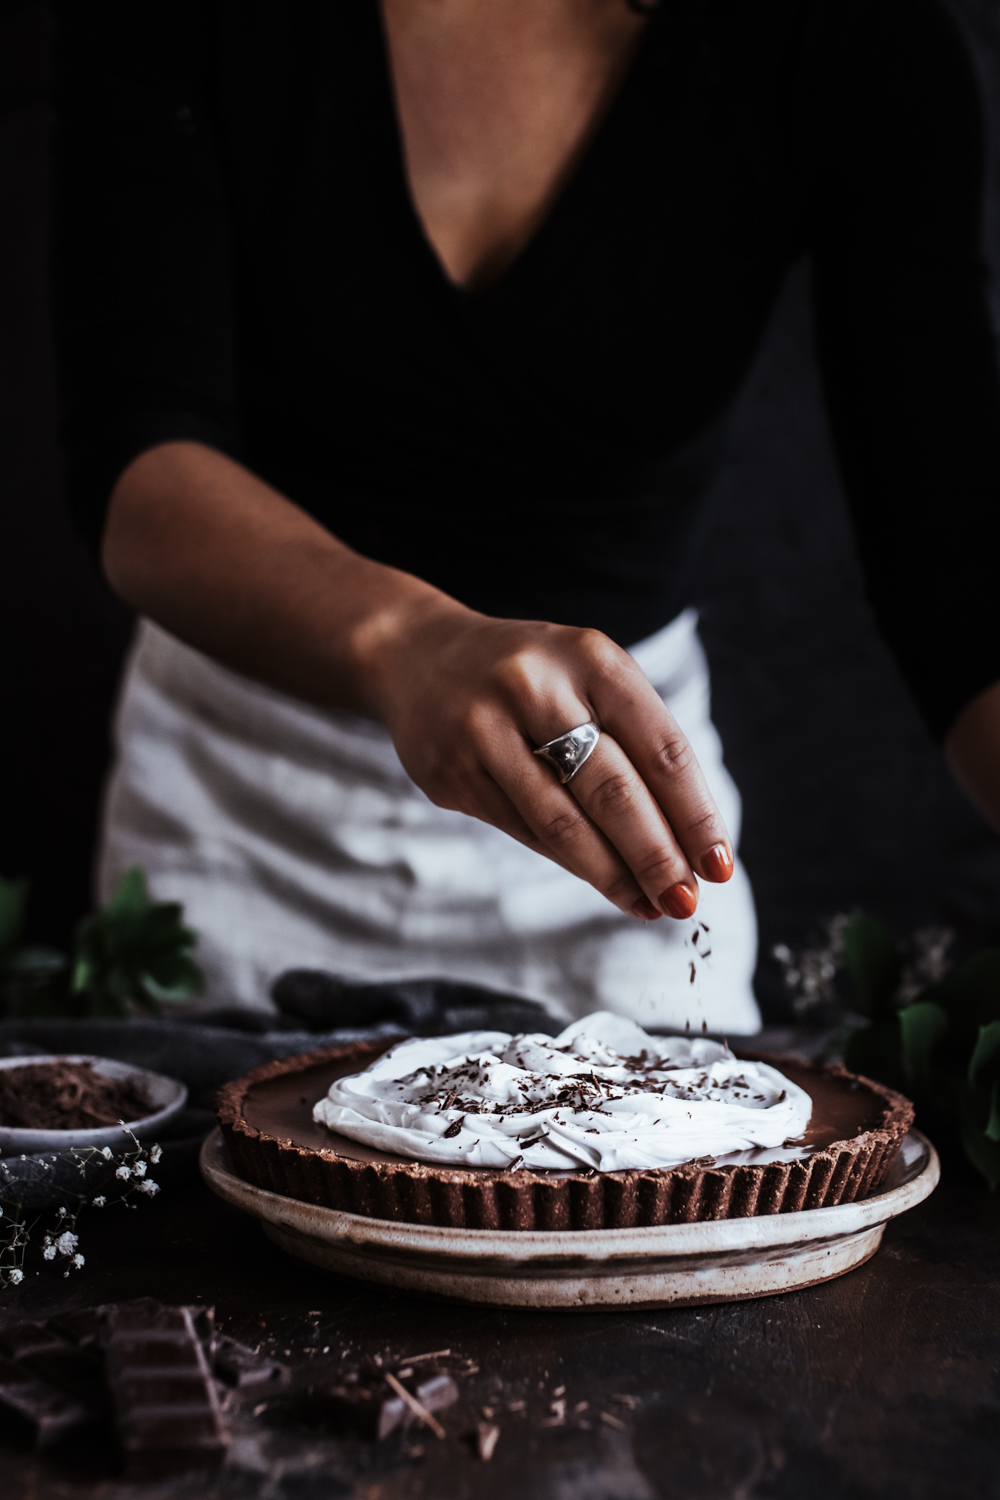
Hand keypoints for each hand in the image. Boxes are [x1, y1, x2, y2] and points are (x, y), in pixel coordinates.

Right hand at [370, 601, 734, 919]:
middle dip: (657, 856)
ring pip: (563, 822)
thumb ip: (635, 744)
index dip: (695, 814)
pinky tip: (603, 882)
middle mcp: (536, 686)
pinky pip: (523, 829)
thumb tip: (687, 843)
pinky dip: (571, 862)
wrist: (418, 655)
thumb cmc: (533, 678)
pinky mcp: (451, 770)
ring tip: (650, 906)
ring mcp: (485, 729)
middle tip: (686, 903)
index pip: (661, 749)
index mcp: (590, 657)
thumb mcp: (588, 678)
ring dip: (614, 874)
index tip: (718, 864)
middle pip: (614, 790)